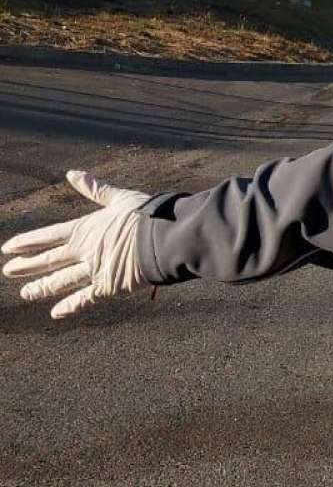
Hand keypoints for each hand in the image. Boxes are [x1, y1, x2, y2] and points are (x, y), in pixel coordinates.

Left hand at [2, 171, 150, 319]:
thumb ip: (95, 190)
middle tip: (7, 271)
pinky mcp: (109, 286)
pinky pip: (85, 299)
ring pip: (62, 281)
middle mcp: (84, 251)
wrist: (164, 237)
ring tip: (26, 293)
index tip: (8, 248)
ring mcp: (94, 270)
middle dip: (27, 266)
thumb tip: (73, 174)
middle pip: (49, 259)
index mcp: (85, 229)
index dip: (27, 242)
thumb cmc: (146, 215)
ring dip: (42, 287)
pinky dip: (70, 306)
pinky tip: (56, 313)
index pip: (48, 236)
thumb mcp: (119, 198)